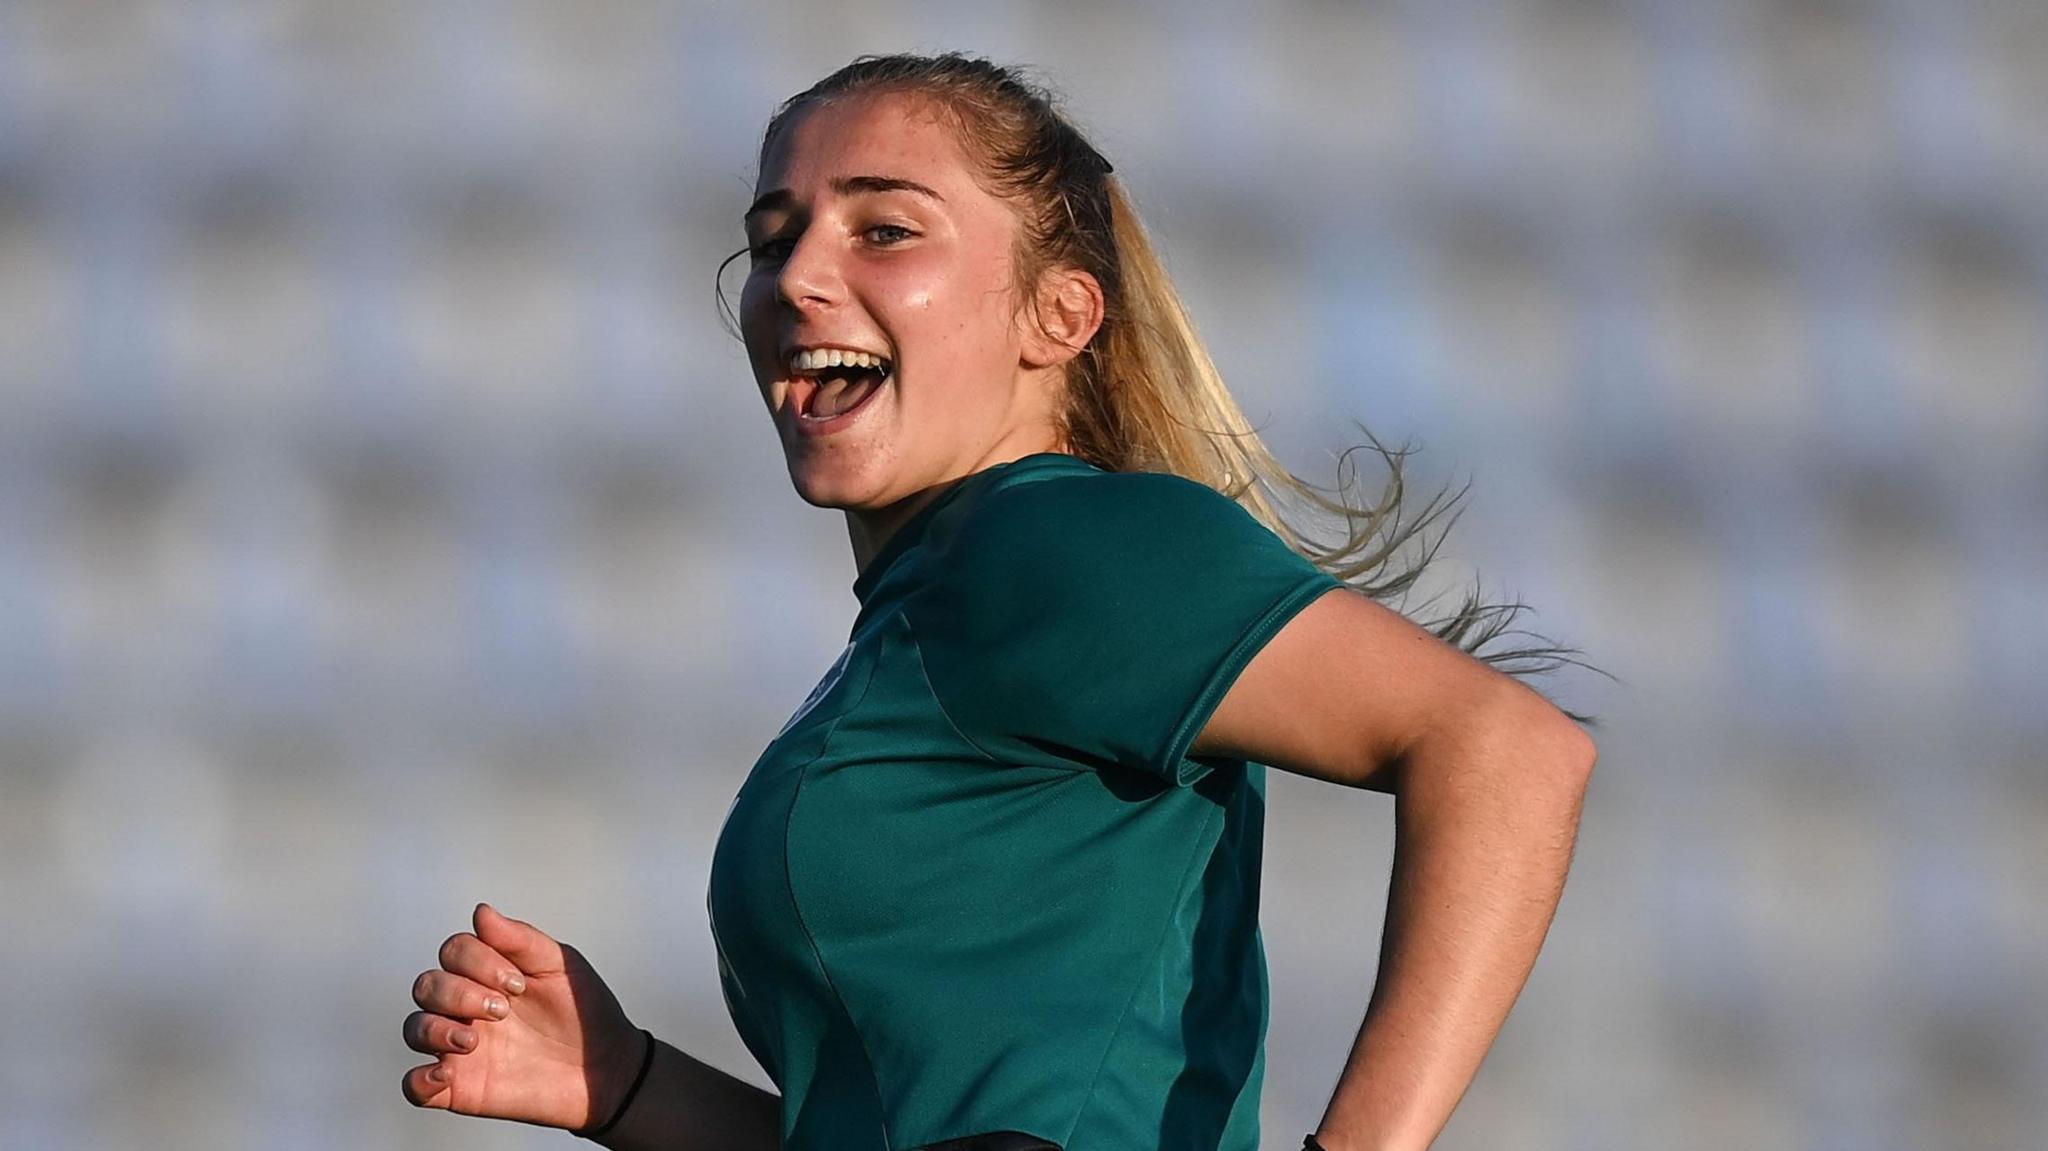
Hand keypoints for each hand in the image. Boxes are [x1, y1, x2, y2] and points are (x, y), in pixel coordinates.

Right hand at [401, 902, 646, 1132]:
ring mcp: (459, 1048)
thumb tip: (480, 911)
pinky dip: (419, 1080)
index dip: (478, 960)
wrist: (606, 1067)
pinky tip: (446, 1075)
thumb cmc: (583, 1011)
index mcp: (486, 974)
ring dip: (436, 1028)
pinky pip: (414, 1086)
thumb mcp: (559, 966)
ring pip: (415, 1029)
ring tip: (473, 1042)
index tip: (519, 984)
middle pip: (427, 985)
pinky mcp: (460, 1089)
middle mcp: (466, 1007)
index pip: (453, 951)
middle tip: (503, 1010)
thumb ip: (519, 939)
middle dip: (458, 992)